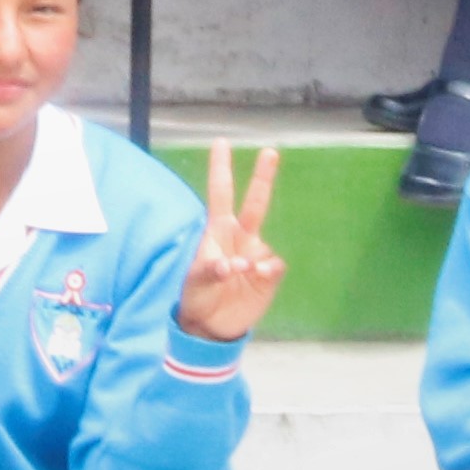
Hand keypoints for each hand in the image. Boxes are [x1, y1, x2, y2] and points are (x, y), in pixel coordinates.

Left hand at [175, 144, 290, 342]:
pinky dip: (266, 270)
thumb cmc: (197, 296)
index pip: (220, 194)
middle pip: (255, 203)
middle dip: (263, 178)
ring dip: (253, 258)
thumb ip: (211, 270)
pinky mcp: (269, 275)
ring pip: (264, 244)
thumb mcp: (195, 282)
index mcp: (217, 232)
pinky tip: (256, 278)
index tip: (221, 143)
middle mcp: (240, 237)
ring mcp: (257, 255)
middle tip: (270, 151)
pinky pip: (274, 265)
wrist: (212, 326)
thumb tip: (234, 264)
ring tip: (239, 274)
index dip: (220, 169)